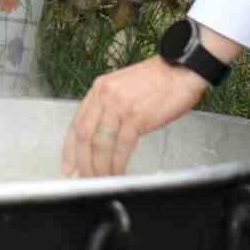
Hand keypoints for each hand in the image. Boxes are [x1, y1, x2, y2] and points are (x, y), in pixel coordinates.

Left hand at [61, 56, 208, 176]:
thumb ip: (109, 108)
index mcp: (100, 88)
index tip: (69, 165)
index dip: (70, 149)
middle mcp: (105, 95)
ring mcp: (120, 106)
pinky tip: (118, 172)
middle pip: (84, 135)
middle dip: (82, 162)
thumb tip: (101, 137)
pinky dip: (117, 164)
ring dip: (99, 167)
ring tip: (102, 180)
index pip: (77, 123)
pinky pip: (121, 146)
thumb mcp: (123, 88)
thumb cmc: (157, 80)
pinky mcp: (137, 116)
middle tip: (83, 179)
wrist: (181, 69)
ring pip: (100, 144)